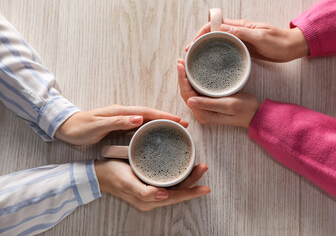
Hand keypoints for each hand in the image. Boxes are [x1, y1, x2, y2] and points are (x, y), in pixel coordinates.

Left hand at [55, 105, 188, 144]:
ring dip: (161, 122)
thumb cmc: (80, 128)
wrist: (66, 127)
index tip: (178, 120)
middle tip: (184, 125)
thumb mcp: (98, 126)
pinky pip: (139, 125)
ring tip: (175, 129)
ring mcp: (122, 119)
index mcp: (121, 112)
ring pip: (146, 119)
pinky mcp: (119, 125)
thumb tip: (139, 118)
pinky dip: (150, 127)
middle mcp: (124, 113)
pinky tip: (155, 133)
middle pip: (150, 114)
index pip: (147, 112)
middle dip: (167, 118)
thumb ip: (118, 122)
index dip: (164, 116)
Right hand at [94, 159, 209, 210]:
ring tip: (198, 166)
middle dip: (193, 180)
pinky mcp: (149, 182)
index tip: (205, 188)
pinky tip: (183, 167)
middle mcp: (153, 197)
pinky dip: (178, 174)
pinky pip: (168, 181)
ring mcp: (152, 190)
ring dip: (188, 177)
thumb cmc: (113, 176)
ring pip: (175, 186)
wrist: (100, 173)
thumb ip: (144, 192)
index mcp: (149, 200)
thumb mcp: (127, 183)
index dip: (191, 192)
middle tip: (203, 167)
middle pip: (178, 191)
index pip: (175, 197)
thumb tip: (164, 196)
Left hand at [177, 59, 259, 127]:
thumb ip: (209, 104)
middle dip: (182, 77)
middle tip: (181, 61)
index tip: (181, 65)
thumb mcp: (228, 105)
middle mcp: (202, 112)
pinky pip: (198, 91)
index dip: (182, 79)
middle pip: (186, 92)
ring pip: (191, 91)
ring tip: (184, 64)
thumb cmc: (245, 110)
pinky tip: (194, 72)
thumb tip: (190, 101)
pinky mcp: (210, 103)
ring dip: (187, 78)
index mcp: (203, 114)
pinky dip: (194, 81)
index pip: (187, 94)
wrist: (255, 114)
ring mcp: (205, 108)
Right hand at [185, 19, 308, 61]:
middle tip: (190, 53)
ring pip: (219, 42)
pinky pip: (227, 50)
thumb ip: (242, 32)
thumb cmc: (279, 42)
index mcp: (241, 26)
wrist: (292, 48)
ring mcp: (241, 41)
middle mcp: (238, 32)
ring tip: (197, 58)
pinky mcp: (244, 49)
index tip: (193, 43)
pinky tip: (213, 62)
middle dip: (200, 41)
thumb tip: (222, 28)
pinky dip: (217, 54)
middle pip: (214, 33)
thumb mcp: (261, 36)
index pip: (216, 25)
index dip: (202, 32)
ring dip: (207, 48)